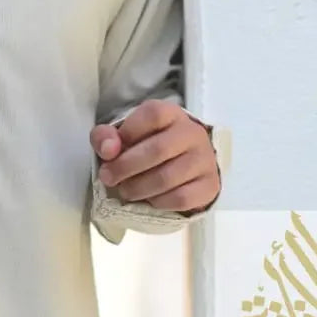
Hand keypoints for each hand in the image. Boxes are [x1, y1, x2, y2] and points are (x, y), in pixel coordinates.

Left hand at [89, 99, 220, 213]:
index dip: (128, 132)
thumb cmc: (149, 145)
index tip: (110, 151)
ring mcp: (205, 160)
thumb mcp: (124, 134)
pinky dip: (159, 202)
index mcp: (171, 114)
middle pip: (158, 150)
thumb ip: (107, 136)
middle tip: (108, 177)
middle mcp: (192, 133)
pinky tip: (149, 199)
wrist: (185, 163)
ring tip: (125, 190)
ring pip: (168, 178)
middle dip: (126, 167)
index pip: (152, 115)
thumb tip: (107, 149)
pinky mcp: (209, 185)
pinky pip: (181, 198)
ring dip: (139, 188)